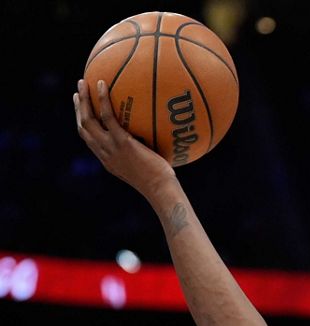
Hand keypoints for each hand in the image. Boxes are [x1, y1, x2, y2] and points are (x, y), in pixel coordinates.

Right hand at [74, 79, 175, 197]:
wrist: (160, 190)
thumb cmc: (161, 182)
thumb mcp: (148, 166)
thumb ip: (145, 153)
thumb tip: (158, 137)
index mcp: (108, 159)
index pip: (89, 139)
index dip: (83, 123)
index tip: (82, 110)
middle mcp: (104, 153)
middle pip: (83, 127)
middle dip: (78, 108)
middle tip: (78, 92)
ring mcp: (110, 147)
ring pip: (88, 120)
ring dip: (83, 100)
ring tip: (83, 82)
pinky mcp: (121, 142)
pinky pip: (108, 116)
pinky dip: (102, 99)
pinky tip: (102, 84)